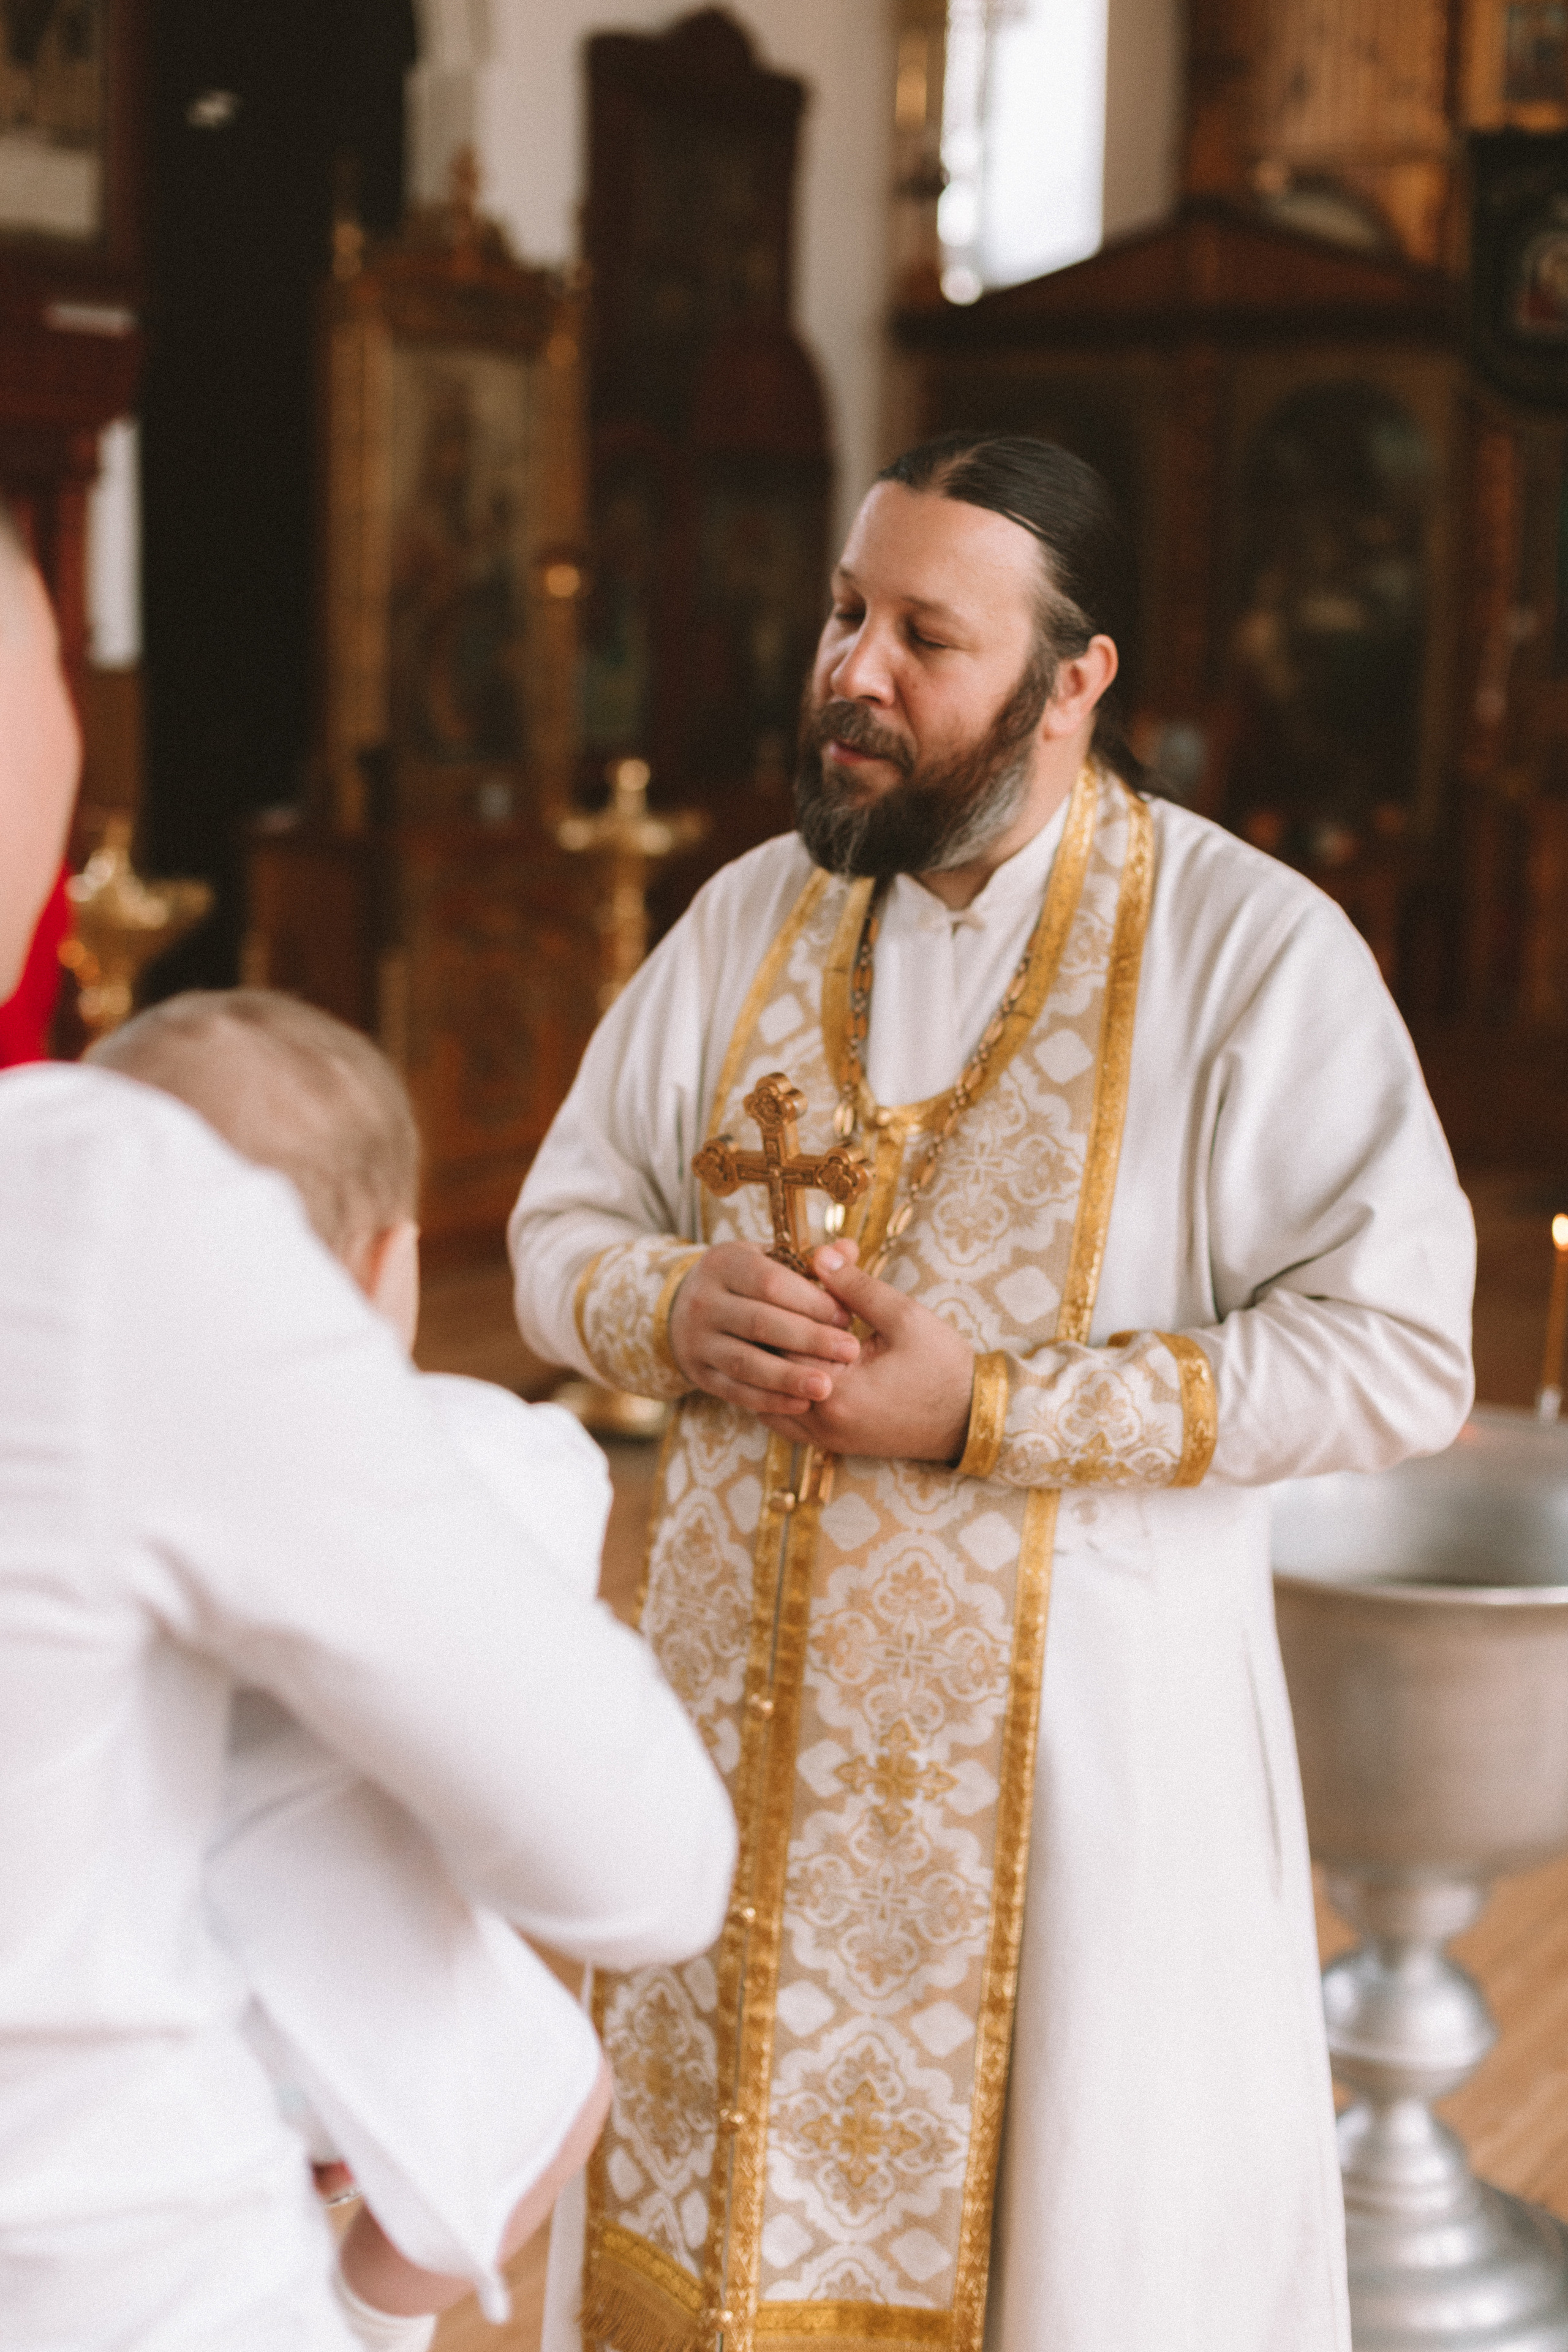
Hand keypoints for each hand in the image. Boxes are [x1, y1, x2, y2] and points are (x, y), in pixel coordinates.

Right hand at [668, 1240, 860, 1415]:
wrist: (685, 1310)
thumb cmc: (745, 1283)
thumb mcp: (768, 1260)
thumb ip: (809, 1260)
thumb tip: (848, 1250)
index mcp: (724, 1264)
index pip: (770, 1282)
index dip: (811, 1301)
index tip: (847, 1316)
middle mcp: (704, 1300)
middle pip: (760, 1322)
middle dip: (809, 1339)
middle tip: (850, 1351)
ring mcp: (697, 1339)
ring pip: (745, 1362)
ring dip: (787, 1377)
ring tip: (826, 1387)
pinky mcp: (698, 1373)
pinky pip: (735, 1391)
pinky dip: (768, 1400)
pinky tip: (801, 1404)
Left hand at [757, 1244, 974, 1462]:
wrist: (973, 1417)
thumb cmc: (944, 1365)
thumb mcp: (903, 1316)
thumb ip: (856, 1286)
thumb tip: (818, 1253)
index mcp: (838, 1389)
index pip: (785, 1338)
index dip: (786, 1300)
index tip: (794, 1272)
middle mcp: (822, 1421)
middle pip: (771, 1367)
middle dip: (777, 1327)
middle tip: (782, 1294)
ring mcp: (824, 1437)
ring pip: (770, 1396)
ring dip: (773, 1362)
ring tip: (781, 1326)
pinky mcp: (832, 1443)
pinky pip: (785, 1417)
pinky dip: (782, 1389)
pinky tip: (791, 1361)